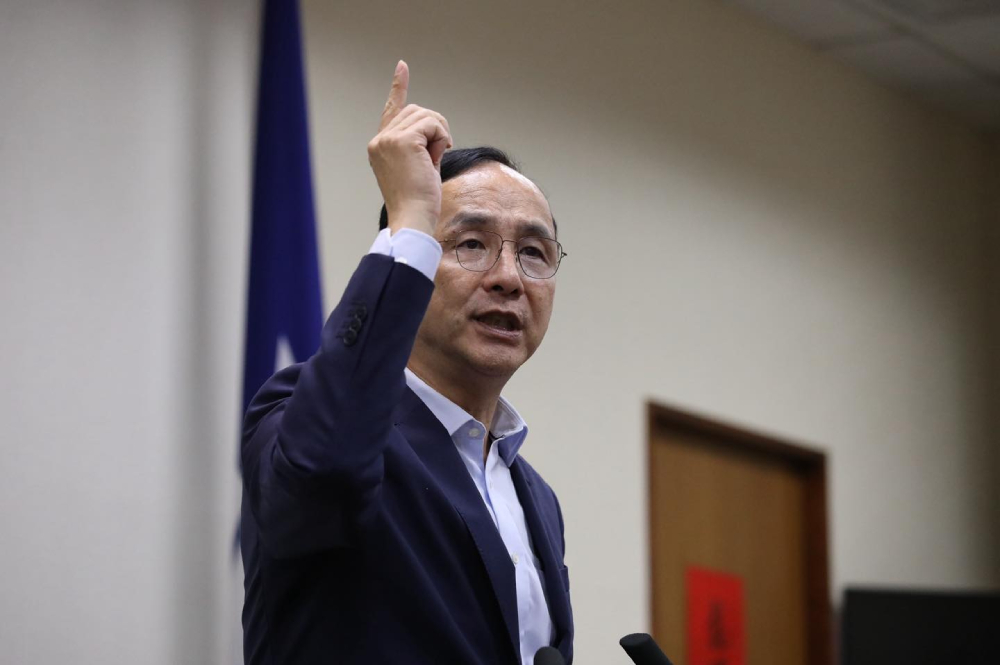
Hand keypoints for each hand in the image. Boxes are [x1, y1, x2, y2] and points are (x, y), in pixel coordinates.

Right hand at [367, 61, 452, 235]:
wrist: (413, 216)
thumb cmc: (419, 200)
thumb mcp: (420, 166)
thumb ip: (422, 145)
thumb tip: (436, 130)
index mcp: (380, 146)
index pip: (392, 109)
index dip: (398, 87)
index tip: (402, 66)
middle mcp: (379, 140)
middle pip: (417, 111)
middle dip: (435, 128)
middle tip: (438, 153)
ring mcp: (388, 139)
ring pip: (426, 115)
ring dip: (439, 133)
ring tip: (436, 158)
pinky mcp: (402, 140)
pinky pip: (432, 124)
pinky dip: (440, 137)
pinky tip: (437, 155)